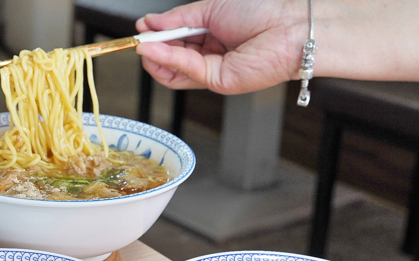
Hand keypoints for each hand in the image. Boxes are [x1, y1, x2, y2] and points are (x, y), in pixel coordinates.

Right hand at [135, 0, 307, 93]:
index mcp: (211, 34)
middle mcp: (210, 55)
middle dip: (152, 48)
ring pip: (172, 71)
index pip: (175, 40)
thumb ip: (178, 18)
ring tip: (143, 44)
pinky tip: (152, 49)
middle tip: (140, 38)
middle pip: (170, 58)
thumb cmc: (263, 11)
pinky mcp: (216, 82)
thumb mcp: (210, 7)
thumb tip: (149, 23)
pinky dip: (165, 59)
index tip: (141, 29)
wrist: (290, 26)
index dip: (156, 35)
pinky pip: (184, 71)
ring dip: (154, 57)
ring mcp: (212, 71)